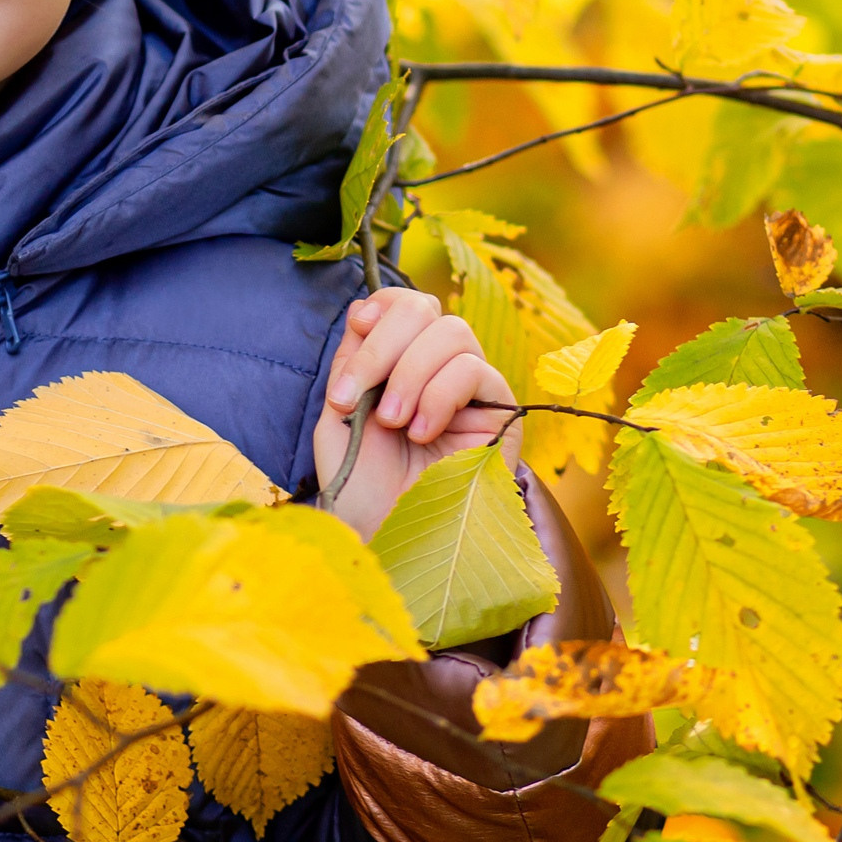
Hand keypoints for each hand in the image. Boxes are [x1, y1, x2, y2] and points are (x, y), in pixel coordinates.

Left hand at [312, 288, 519, 539]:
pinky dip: (440, 395)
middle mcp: (437, 371)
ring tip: (394, 422)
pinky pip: (475, 370)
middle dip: (385, 345)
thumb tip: (365, 310)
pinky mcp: (501, 414)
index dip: (385, 303)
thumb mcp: (340, 417)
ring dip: (411, 374)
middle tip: (361, 397)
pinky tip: (423, 434)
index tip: (359, 325)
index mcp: (397, 365)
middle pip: (425, 309)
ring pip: (452, 332)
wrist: (390, 538)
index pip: (405, 304)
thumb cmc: (360, 487)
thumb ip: (352, 363)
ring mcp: (471, 391)